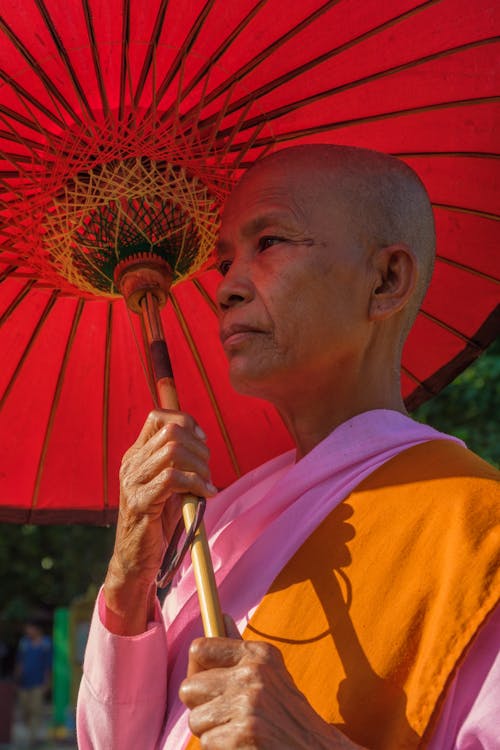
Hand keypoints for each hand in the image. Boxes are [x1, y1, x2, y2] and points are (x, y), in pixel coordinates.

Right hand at [103, 409, 216, 633]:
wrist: (137, 561)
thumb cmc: (159, 523)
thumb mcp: (171, 486)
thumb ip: (181, 463)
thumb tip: (202, 442)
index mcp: (136, 455)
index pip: (158, 416)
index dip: (186, 421)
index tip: (202, 442)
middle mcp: (131, 463)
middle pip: (171, 430)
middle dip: (199, 447)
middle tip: (208, 471)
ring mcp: (132, 482)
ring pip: (173, 451)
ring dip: (200, 465)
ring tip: (207, 484)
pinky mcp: (139, 502)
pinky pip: (172, 478)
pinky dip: (196, 483)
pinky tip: (205, 495)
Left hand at [179, 617, 364, 748]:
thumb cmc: (287, 713)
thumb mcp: (270, 673)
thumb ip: (240, 649)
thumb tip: (222, 617)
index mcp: (258, 654)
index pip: (199, 649)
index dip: (198, 670)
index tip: (209, 684)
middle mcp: (252, 673)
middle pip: (189, 688)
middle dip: (201, 707)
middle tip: (227, 715)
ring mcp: (247, 703)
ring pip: (195, 720)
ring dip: (211, 732)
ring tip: (237, 732)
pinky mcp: (242, 734)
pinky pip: (207, 743)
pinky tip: (242, 746)